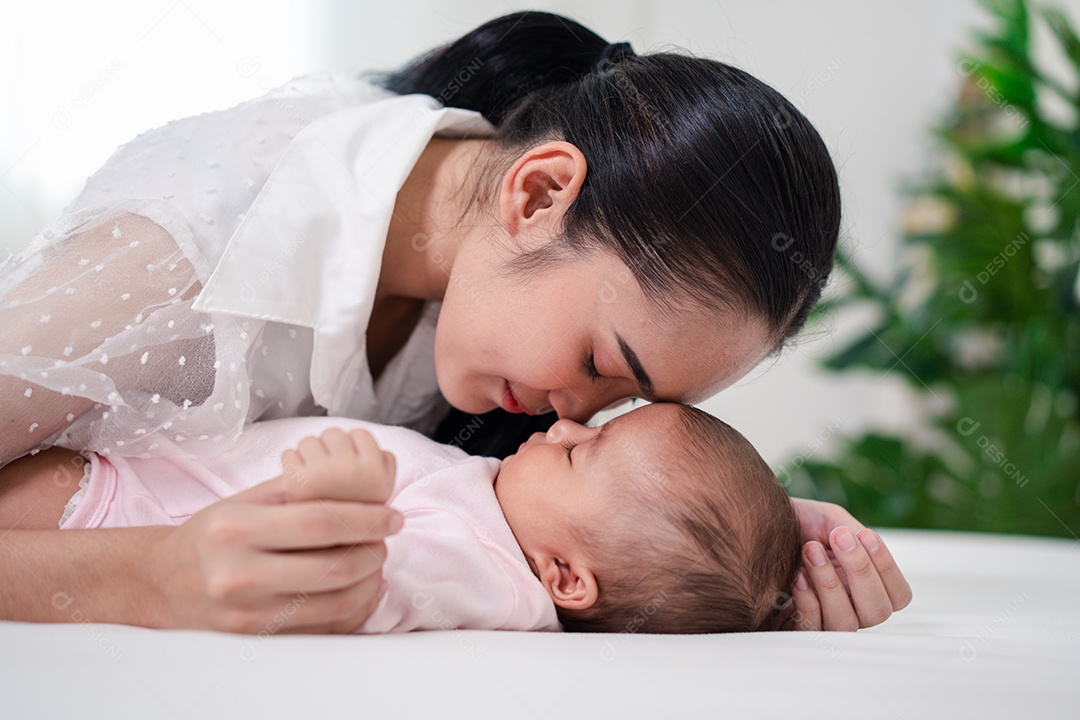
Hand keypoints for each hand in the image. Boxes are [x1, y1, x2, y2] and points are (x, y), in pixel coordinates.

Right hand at [148, 427, 401, 633]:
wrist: (160, 584)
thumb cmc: (209, 536)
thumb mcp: (243, 501)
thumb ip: (298, 491)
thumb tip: (359, 486)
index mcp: (236, 530)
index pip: (321, 522)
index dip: (367, 519)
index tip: (392, 516)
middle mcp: (238, 575)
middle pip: (332, 566)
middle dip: (372, 551)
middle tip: (384, 538)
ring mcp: (247, 614)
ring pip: (332, 602)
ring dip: (368, 581)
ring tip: (375, 562)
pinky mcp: (255, 639)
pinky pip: (320, 628)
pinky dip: (351, 609)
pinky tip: (361, 589)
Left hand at [776, 498, 911, 631]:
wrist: (756, 529)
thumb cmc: (799, 527)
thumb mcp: (830, 521)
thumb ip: (851, 532)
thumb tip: (862, 541)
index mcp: (868, 586)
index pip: (899, 596)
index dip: (887, 568)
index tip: (864, 535)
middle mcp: (853, 609)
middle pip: (877, 612)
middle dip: (860, 572)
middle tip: (838, 538)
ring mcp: (825, 621)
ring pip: (845, 624)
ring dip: (830, 585)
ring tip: (810, 550)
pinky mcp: (797, 628)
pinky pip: (812, 629)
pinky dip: (807, 601)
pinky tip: (797, 575)